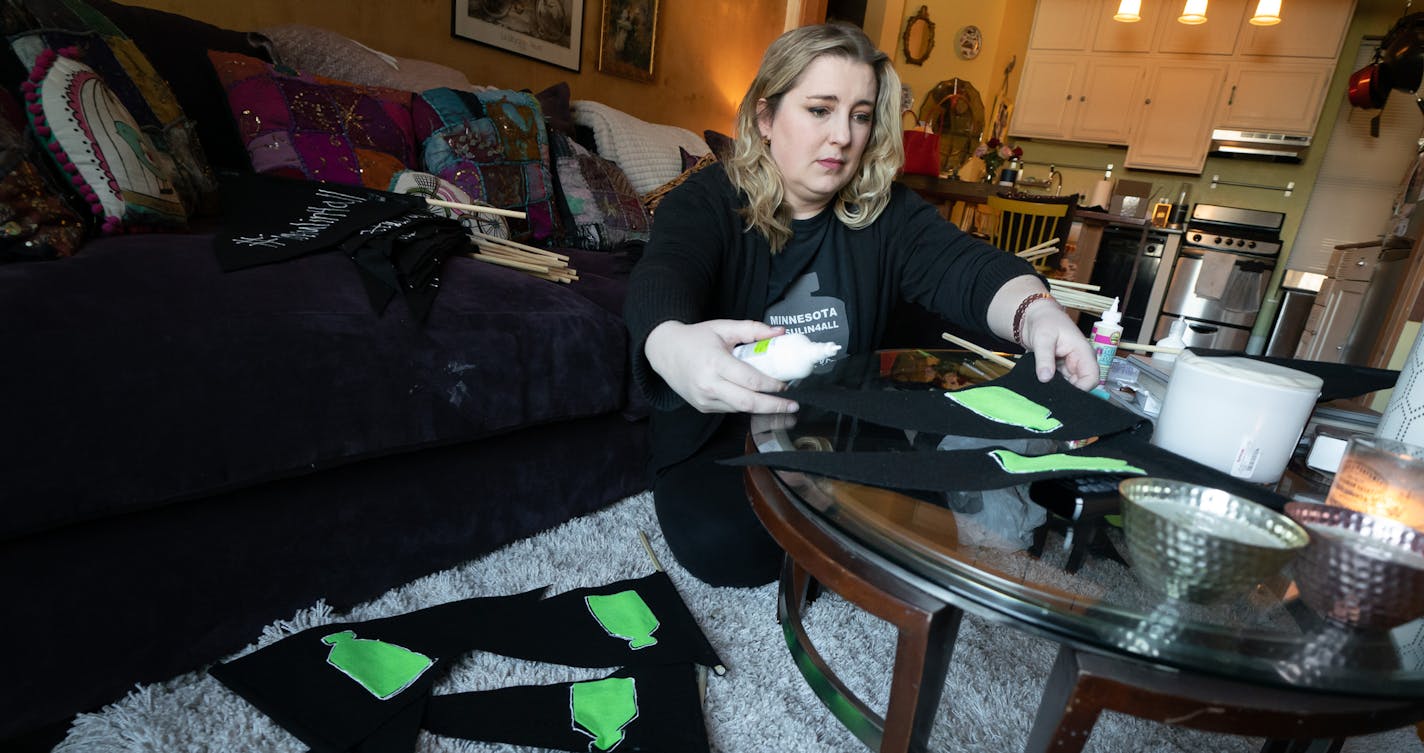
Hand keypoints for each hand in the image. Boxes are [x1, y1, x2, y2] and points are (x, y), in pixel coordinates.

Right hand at [645, 320, 800, 413]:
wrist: (664, 352)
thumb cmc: (695, 338)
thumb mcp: (723, 328)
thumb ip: (753, 329)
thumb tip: (780, 332)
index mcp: (714, 363)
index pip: (749, 379)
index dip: (771, 385)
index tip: (786, 384)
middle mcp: (708, 384)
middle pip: (748, 402)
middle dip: (774, 407)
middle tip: (793, 406)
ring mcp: (705, 399)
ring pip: (740, 408)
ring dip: (762, 408)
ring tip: (781, 405)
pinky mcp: (703, 407)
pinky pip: (731, 408)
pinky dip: (746, 405)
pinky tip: (758, 401)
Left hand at [1019, 301, 1098, 389]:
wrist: (1034, 316)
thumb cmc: (1044, 321)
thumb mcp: (1043, 338)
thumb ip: (1044, 359)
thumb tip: (1045, 378)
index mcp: (1083, 352)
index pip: (1092, 378)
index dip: (1081, 388)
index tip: (1063, 392)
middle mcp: (1080, 361)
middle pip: (1082, 385)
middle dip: (1068, 390)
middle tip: (1050, 389)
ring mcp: (1070, 365)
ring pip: (1070, 385)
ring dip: (1059, 387)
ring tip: (1045, 383)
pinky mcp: (1061, 369)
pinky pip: (1060, 382)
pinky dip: (1053, 384)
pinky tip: (1044, 381)